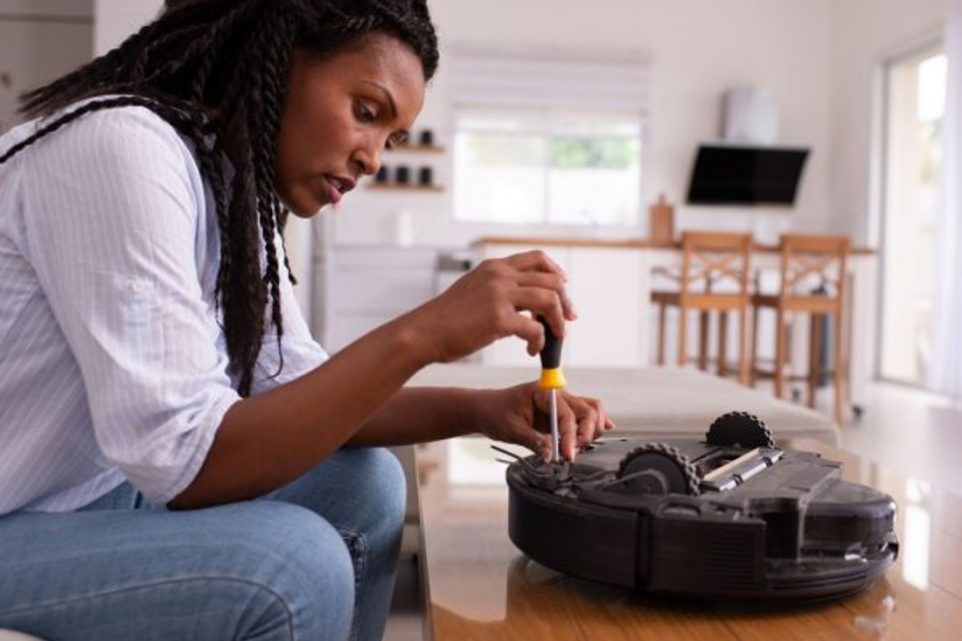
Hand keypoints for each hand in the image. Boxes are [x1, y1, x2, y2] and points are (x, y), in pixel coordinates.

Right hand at [403, 251, 576, 363]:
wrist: (423, 333)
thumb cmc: (447, 320)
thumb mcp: (474, 292)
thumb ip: (500, 292)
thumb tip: (530, 308)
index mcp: (494, 267)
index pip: (538, 259)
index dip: (557, 273)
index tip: (564, 290)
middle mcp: (499, 275)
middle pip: (551, 280)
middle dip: (565, 302)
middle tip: (567, 321)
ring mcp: (499, 295)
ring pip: (549, 301)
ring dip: (558, 322)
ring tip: (555, 337)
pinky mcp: (498, 318)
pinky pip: (535, 328)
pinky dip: (539, 341)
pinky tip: (532, 350)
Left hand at [471, 383, 614, 460]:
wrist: (485, 410)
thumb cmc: (495, 412)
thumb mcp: (511, 429)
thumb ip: (534, 441)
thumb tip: (551, 455)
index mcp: (544, 391)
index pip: (567, 413)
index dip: (570, 435)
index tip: (567, 454)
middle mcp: (557, 395)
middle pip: (588, 409)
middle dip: (587, 432)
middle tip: (573, 453)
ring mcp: (561, 404)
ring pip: (591, 411)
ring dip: (591, 430)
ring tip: (577, 449)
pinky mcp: (561, 415)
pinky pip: (584, 417)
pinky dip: (593, 425)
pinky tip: (601, 432)